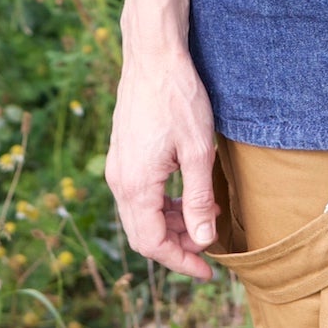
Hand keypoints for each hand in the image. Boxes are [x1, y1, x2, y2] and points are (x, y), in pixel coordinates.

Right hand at [107, 40, 221, 278]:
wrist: (154, 56)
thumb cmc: (178, 98)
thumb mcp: (198, 151)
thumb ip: (198, 200)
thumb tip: (202, 241)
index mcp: (135, 186)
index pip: (152, 243)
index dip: (180, 262)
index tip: (207, 271)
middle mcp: (119, 180)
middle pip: (143, 234)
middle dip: (176, 247)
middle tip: (208, 251)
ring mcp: (119, 167)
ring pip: (141, 215)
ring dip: (172, 225)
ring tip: (205, 220)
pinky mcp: (124, 155)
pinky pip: (139, 195)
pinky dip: (163, 205)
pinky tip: (189, 197)